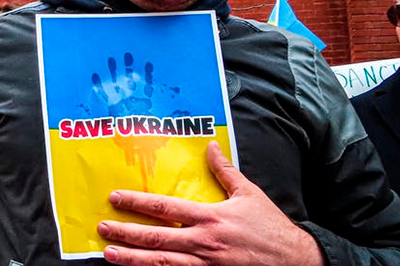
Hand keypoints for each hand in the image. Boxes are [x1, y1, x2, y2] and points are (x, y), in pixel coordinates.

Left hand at [97, 142, 323, 265]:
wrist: (297, 262)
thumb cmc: (271, 228)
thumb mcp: (249, 194)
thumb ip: (225, 171)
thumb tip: (211, 146)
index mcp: (210, 217)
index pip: (164, 207)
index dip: (136, 203)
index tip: (115, 199)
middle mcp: (204, 242)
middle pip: (156, 238)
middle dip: (125, 233)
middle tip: (102, 228)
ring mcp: (206, 265)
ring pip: (162, 263)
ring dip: (133, 260)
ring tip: (109, 255)